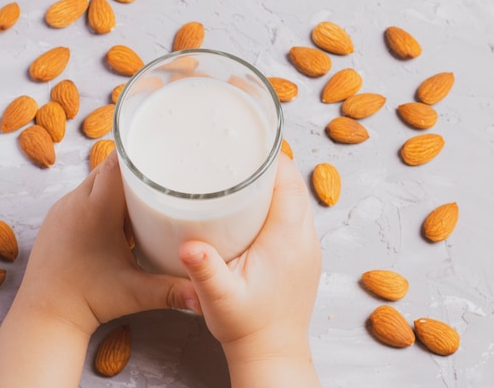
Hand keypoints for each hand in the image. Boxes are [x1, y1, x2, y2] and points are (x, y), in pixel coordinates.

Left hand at [0, 152, 198, 387]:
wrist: (44, 314)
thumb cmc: (89, 301)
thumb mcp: (136, 294)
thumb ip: (172, 290)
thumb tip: (204, 295)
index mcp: (97, 210)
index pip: (117, 164)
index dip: (138, 152)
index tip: (159, 147)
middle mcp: (76, 202)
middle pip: (108, 167)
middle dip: (134, 167)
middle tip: (161, 170)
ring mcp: (63, 208)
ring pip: (94, 179)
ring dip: (117, 182)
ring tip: (143, 191)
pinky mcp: (57, 217)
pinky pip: (83, 193)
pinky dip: (102, 195)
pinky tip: (118, 213)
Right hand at [178, 154, 321, 386]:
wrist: (271, 353)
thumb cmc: (247, 326)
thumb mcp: (219, 297)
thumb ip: (204, 269)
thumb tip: (186, 246)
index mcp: (288, 237)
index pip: (288, 180)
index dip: (271, 155)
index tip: (247, 141)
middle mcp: (305, 238)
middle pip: (293, 184)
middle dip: (268, 164)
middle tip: (237, 154)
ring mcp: (307, 247)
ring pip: (295, 199)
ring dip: (274, 183)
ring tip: (243, 174)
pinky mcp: (302, 255)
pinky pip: (295, 215)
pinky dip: (278, 202)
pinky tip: (255, 206)